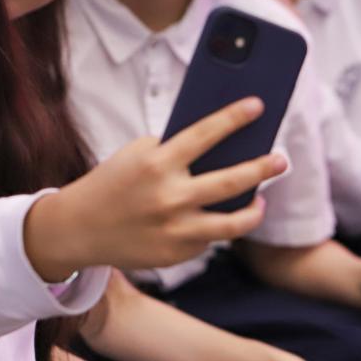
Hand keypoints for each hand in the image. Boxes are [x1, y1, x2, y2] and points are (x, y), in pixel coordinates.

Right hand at [25, 98, 286, 278]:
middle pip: (232, 182)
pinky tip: (217, 218)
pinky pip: (208, 239)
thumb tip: (223, 147)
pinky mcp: (176, 255)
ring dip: (254, 210)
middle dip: (262, 168)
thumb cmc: (113, 183)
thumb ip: (174, 151)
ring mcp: (175, 230)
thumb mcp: (137, 156)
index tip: (258, 106)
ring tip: (262, 199)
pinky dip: (214, 227)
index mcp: (157, 164)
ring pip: (233, 223)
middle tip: (281, 160)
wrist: (78, 229)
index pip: (205, 134)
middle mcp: (169, 197)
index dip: (234, 117)